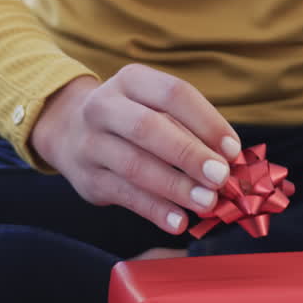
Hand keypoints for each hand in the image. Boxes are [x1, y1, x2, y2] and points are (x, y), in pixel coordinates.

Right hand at [31, 65, 241, 233]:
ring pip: (135, 165)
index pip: (174, 94)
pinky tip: (179, 222)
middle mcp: (104, 107)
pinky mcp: (88, 179)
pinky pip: (125, 196)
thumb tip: (230, 161)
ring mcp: (91, 143)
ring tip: (206, 203)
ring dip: (175, 187)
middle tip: (220, 177)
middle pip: (149, 128)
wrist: (69, 132)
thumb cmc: (133, 120)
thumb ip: (190, 129)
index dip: (207, 122)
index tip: (233, 150)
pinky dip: (155, 211)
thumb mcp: (154, 107)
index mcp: (131, 80)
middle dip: (189, 154)